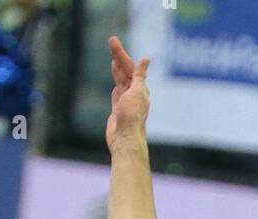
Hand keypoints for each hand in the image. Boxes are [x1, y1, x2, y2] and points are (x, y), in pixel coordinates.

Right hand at [106, 34, 149, 153]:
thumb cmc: (132, 117)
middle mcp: (134, 93)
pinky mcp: (119, 109)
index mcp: (140, 88)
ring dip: (118, 66)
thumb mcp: (137, 92)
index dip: (122, 54)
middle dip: (118, 56)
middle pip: (126, 71)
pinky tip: (116, 75)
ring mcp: (126, 101)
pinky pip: (117, 90)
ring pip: (121, 79)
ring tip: (113, 54)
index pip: (130, 67)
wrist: (125, 139)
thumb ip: (139, 75)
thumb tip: (146, 60)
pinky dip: (117, 80)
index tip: (113, 42)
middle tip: (111, 40)